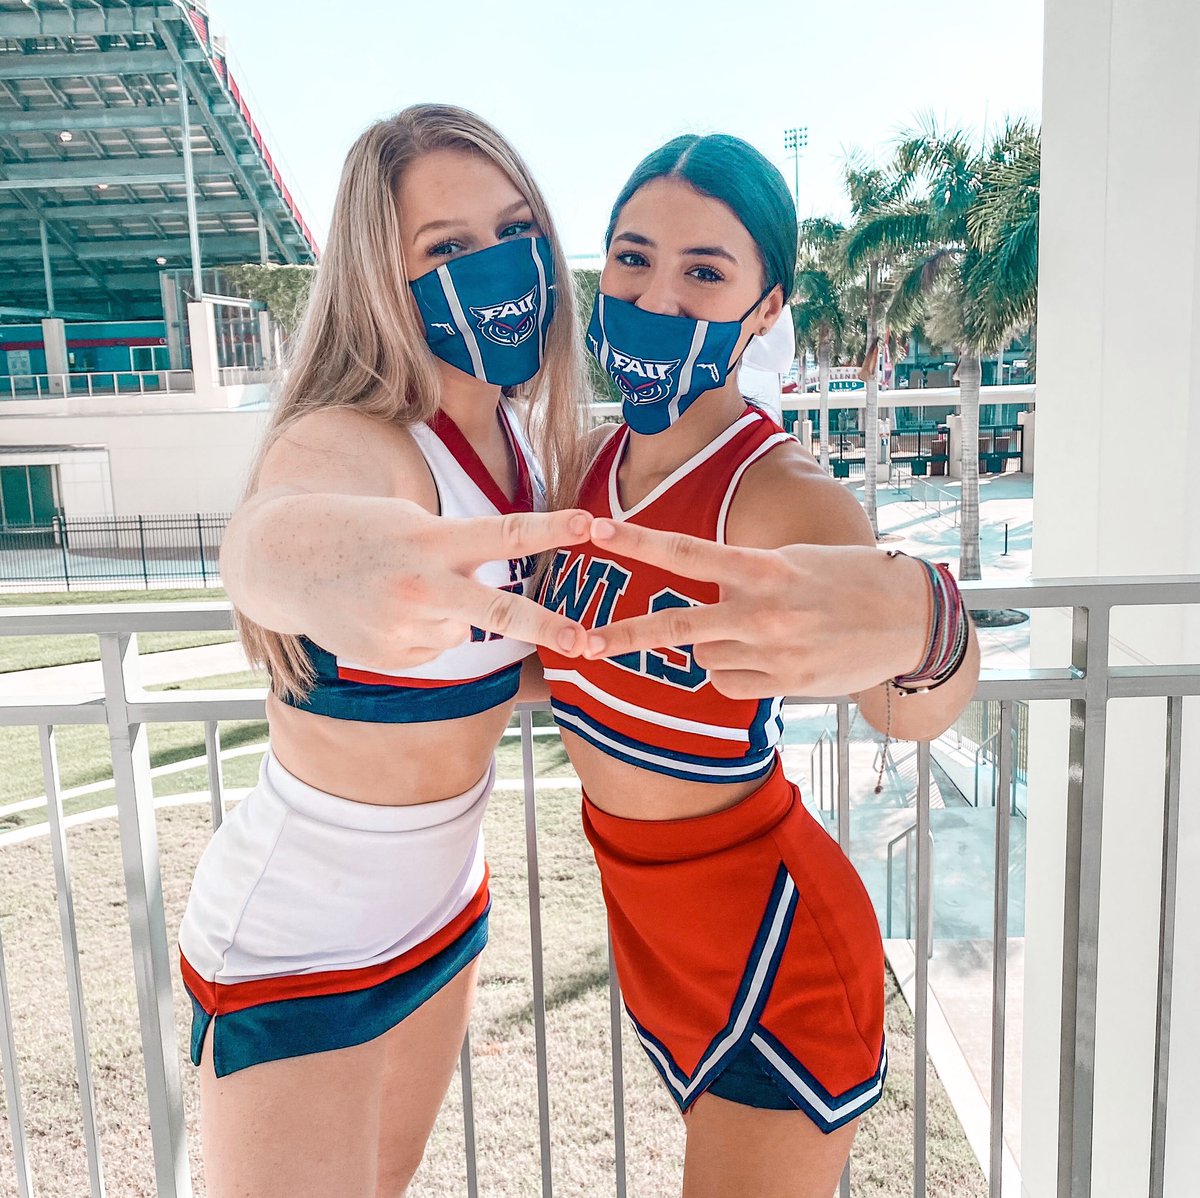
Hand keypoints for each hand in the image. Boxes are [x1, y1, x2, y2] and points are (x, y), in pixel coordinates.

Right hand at [274, 501, 591, 671]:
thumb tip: (493, 607)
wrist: (285, 560)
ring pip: (462, 628)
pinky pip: (434, 648)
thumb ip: (457, 552)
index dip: (551, 529)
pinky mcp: (391, 658)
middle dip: (549, 627)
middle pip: (500, 610)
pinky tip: (384, 613)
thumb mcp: (410, 521)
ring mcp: (404, 627)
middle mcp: (421, 586)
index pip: (503, 533)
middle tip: (588, 642)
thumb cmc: (361, 530)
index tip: (591, 524)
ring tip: (398, 591)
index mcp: (431, 541)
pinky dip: (421, 633)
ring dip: (447, 612)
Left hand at [582, 518, 929, 698]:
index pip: (688, 552)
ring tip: (757, 631)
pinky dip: (730, 673)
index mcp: (765, 568)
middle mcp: (764, 612)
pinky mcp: (785, 685)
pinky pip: (727, 684)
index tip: (597, 531)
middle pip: (678, 626)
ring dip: (711, 646)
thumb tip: (705, 597)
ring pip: (704, 657)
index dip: (638, 542)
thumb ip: (747, 575)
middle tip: (583, 642)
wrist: (910, 621)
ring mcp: (773, 653)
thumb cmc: (850, 579)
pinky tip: (764, 658)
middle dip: (625, 635)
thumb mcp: (796, 559)